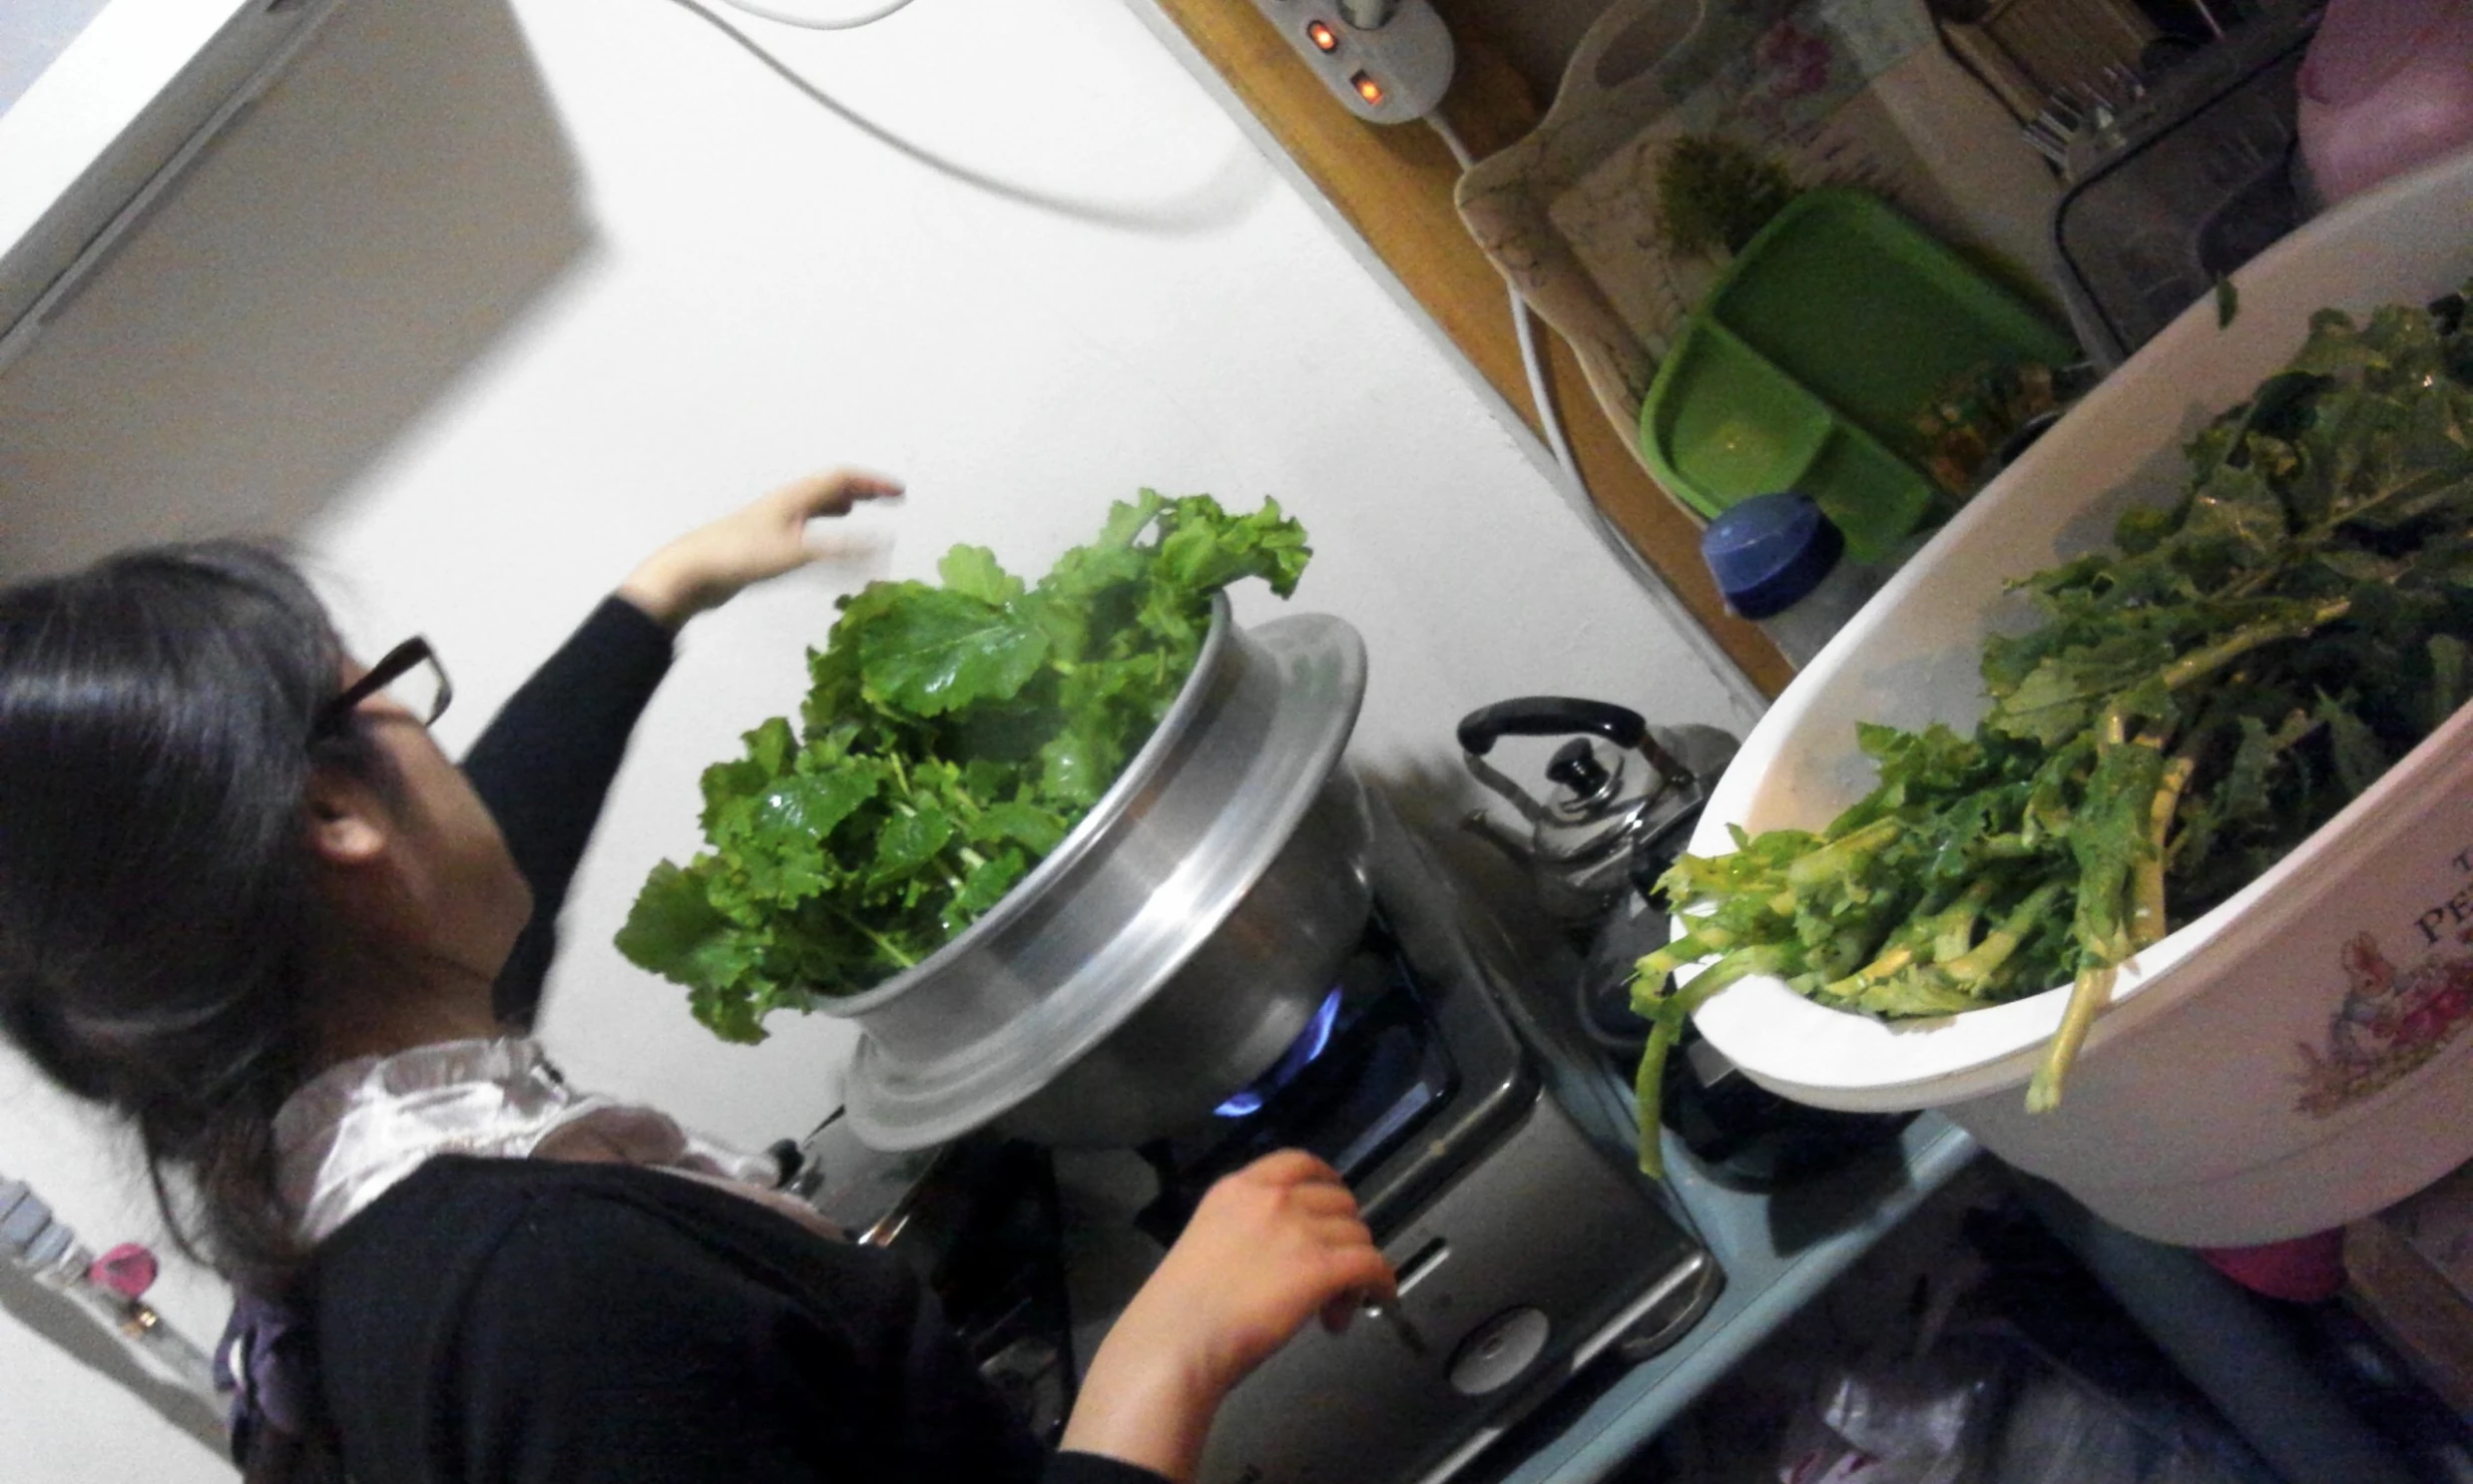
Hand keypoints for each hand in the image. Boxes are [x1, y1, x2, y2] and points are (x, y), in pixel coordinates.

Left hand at [616, 470, 902, 628]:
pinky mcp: (763, 542)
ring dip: (840, 504)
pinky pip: (802, 525)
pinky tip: (819, 542)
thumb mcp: (797, 553)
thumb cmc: (741, 558)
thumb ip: (841, 549)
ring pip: (813, 505)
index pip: (842, 479)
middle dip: (861, 490)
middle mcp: (785, 504)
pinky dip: (822, 527)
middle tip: (888, 497)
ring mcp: (772, 522)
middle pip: (829, 487)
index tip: (900, 493)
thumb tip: (884, 544)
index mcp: (795, 498)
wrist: (691, 572)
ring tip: (857, 509)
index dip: (873, 483)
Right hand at [1058, 1150, 1392, 1482]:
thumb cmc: (1179, 1310)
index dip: (1327, 1183)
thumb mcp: (1207, 1242)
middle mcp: (1272, 1198)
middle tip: (1329, 1278)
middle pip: (1337, 1201)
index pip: (1298, 1162)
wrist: (1177, 1341)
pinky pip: (1372, 1263)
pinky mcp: (1321, 1267)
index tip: (1333, 1209)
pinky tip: (1378, 1299)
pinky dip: (1382, 1280)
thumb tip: (1282, 1254)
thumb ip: (1246, 1231)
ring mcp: (1299, 1229)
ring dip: (1354, 1268)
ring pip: (1357, 1234)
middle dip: (1341, 1236)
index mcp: (1237, 1187)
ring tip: (1332, 1309)